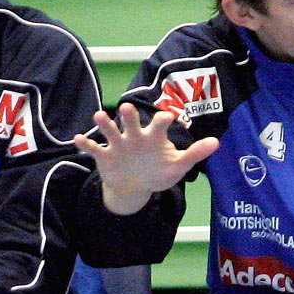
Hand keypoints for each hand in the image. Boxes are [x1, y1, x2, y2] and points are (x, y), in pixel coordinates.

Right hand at [73, 102, 218, 214]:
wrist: (136, 186)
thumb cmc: (159, 171)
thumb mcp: (178, 165)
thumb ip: (195, 153)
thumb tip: (217, 143)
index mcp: (153, 136)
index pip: (159, 125)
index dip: (163, 120)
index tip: (168, 117)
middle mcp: (134, 136)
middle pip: (131, 122)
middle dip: (129, 116)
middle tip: (127, 107)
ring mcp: (118, 145)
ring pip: (110, 131)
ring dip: (104, 124)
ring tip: (99, 116)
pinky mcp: (104, 156)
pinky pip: (93, 148)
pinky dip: (85, 144)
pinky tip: (77, 139)